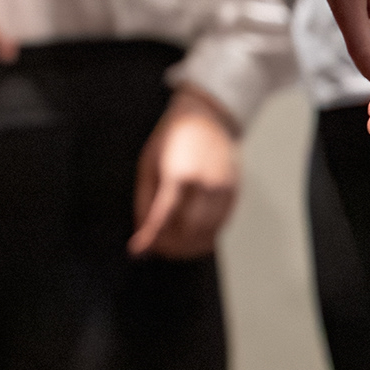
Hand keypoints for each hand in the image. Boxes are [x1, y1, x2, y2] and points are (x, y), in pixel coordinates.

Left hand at [128, 89, 240, 256]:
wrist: (208, 117)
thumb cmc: (172, 139)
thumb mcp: (149, 164)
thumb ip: (146, 200)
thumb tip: (143, 231)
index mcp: (180, 174)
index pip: (164, 216)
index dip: (149, 238)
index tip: (136, 251)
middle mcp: (206, 184)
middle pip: (188, 231)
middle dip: (169, 246)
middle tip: (153, 249)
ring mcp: (224, 191)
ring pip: (207, 233)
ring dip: (187, 248)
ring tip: (169, 249)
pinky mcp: (234, 194)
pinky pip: (220, 226)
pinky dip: (204, 238)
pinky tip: (190, 240)